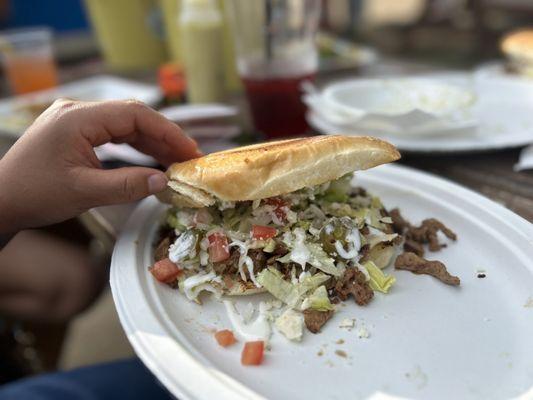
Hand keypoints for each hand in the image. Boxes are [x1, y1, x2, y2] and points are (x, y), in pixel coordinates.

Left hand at [0, 99, 200, 234]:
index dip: (167, 131)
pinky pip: (113, 134)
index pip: (135, 115)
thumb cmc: (34, 195)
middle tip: (188, 157)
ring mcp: (76, 120)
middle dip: (163, 136)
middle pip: (133, 117)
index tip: (189, 150)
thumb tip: (164, 181)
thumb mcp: (84, 192)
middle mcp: (78, 111)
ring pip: (125, 125)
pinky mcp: (75, 132)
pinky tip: (152, 159)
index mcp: (78, 118)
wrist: (0, 200)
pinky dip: (135, 146)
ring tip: (176, 160)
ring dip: (151, 142)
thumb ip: (127, 185)